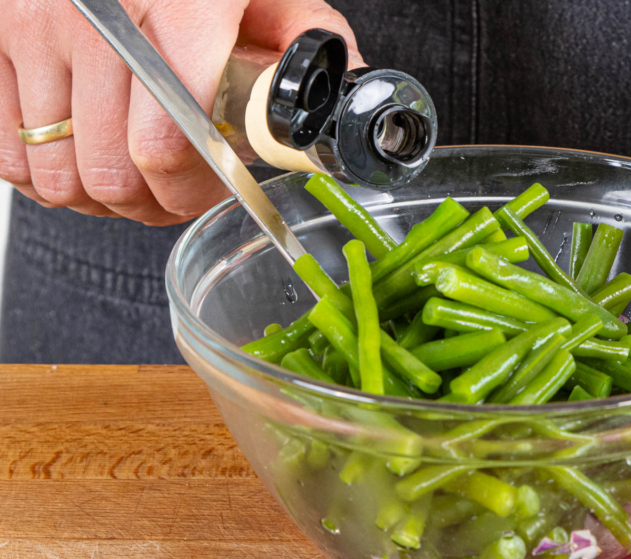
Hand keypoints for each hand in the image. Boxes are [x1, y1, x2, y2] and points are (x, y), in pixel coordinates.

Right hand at [0, 0, 361, 225]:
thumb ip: (307, 42)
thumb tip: (336, 107)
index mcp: (182, 6)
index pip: (169, 143)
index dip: (192, 191)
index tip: (211, 188)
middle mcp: (99, 16)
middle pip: (111, 173)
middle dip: (151, 204)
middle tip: (174, 194)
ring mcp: (35, 25)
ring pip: (57, 175)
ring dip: (99, 198)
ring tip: (131, 179)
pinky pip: (5, 152)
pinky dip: (43, 176)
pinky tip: (78, 158)